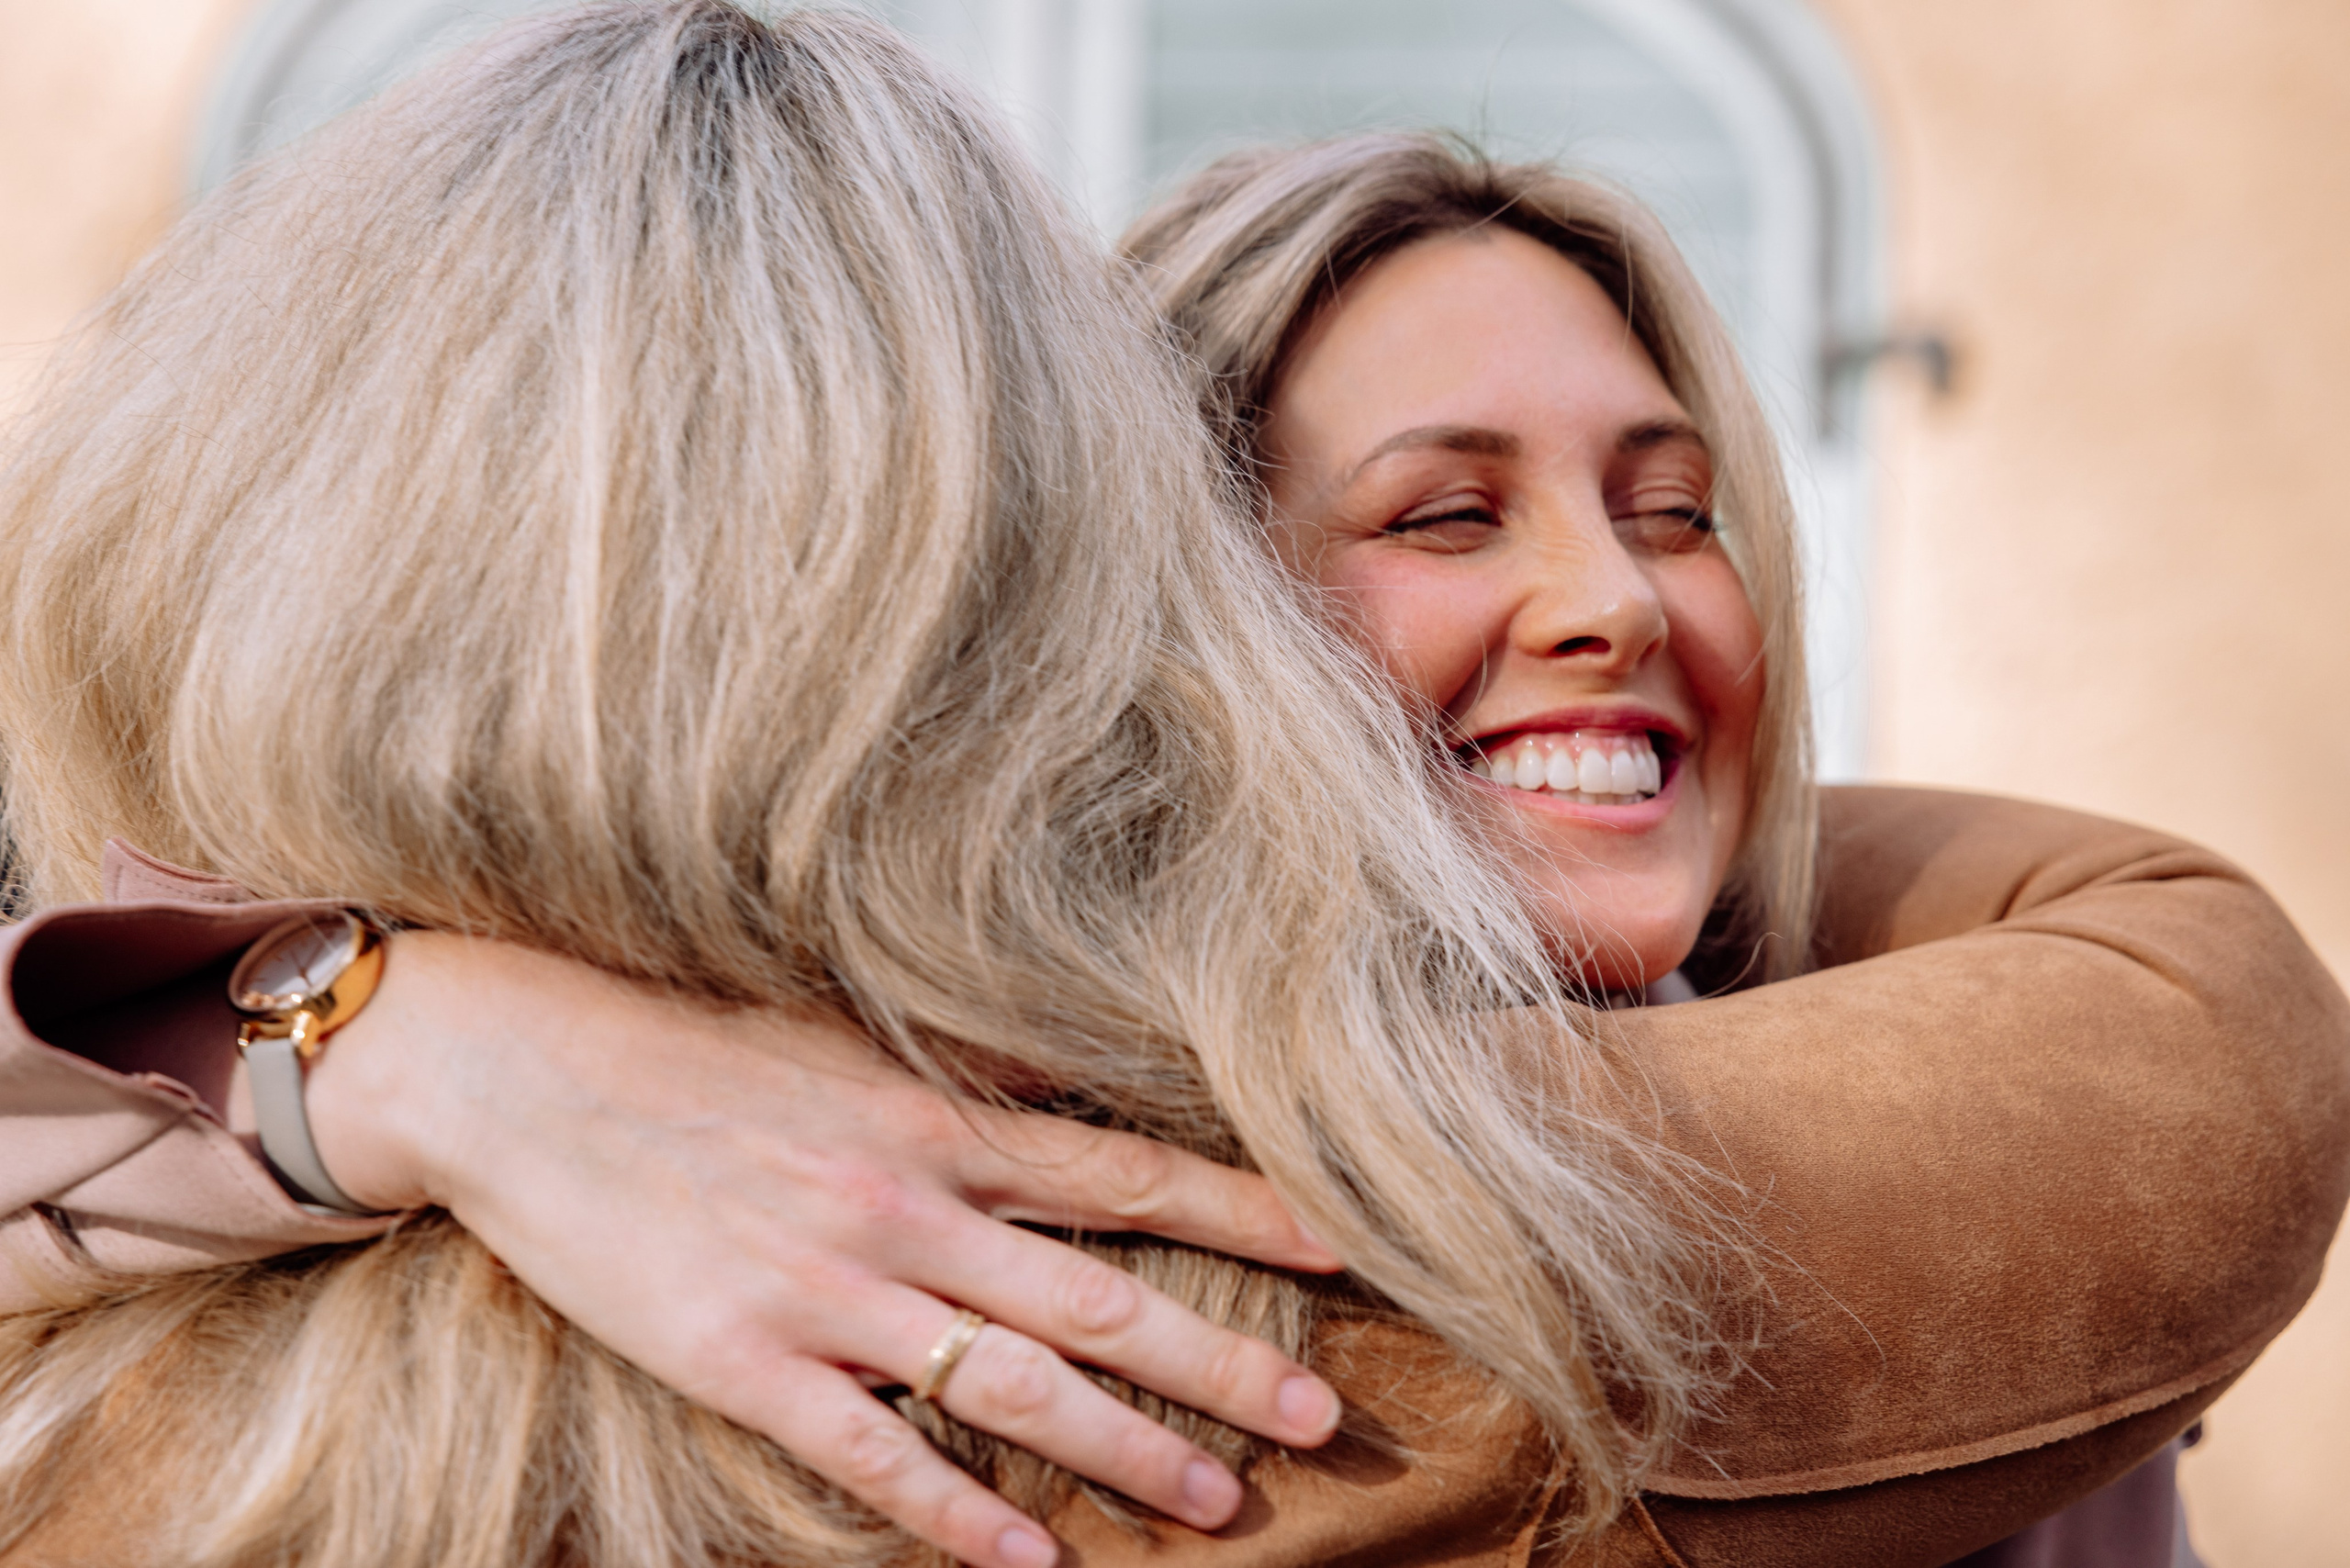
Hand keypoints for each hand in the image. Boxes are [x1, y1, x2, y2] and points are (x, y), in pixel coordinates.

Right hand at [303, 933, 1343, 1567]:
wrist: (518, 1069)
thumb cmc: (688, 1042)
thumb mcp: (841, 1034)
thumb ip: (962, 1074)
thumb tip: (1071, 1086)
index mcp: (937, 1118)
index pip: (1127, 1173)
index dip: (1244, 1211)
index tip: (1342, 1247)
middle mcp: (906, 1206)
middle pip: (1102, 1301)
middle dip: (1224, 1365)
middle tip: (1323, 1421)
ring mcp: (829, 1293)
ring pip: (1015, 1390)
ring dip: (1128, 1453)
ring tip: (1220, 1502)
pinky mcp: (744, 1364)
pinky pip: (875, 1458)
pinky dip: (960, 1517)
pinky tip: (1031, 1563)